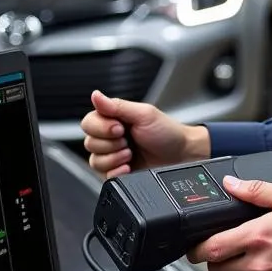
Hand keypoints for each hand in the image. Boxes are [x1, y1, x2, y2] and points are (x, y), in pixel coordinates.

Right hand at [80, 90, 209, 177]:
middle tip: (128, 141)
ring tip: (131, 154)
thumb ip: (117, 106)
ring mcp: (114, 156)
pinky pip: (104, 176)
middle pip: (89, 143)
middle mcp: (110, 137)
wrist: (183, 155)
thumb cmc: (168, 132)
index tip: (120, 128)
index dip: (101, 128)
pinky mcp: (118, 172)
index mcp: (114, 119)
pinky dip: (116, 171)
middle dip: (111, 144)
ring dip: (114, 158)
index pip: (88, 123)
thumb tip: (95, 95)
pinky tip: (129, 166)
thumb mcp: (144, 115)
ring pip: (94, 160)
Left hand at [187, 177, 271, 270]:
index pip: (210, 250)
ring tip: (255, 256)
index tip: (197, 246)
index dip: (197, 249)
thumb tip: (231, 184)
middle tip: (228, 248)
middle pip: (218, 270)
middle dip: (218, 259)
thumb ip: (255, 190)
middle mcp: (259, 263)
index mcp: (256, 236)